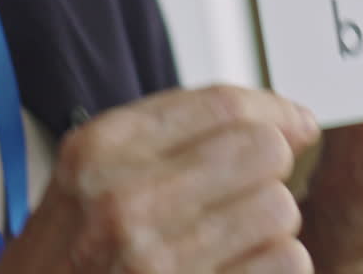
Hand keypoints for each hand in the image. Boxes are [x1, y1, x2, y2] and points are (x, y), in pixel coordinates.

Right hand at [0, 86, 321, 272]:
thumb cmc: (68, 257)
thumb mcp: (90, 175)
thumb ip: (169, 136)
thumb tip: (277, 120)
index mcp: (101, 150)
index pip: (222, 105)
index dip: (274, 109)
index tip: (295, 122)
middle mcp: (125, 200)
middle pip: (262, 150)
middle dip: (266, 170)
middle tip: (246, 190)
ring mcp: (157, 260)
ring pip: (279, 209)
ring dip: (269, 226)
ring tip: (232, 239)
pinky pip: (284, 263)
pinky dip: (271, 267)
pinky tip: (235, 269)